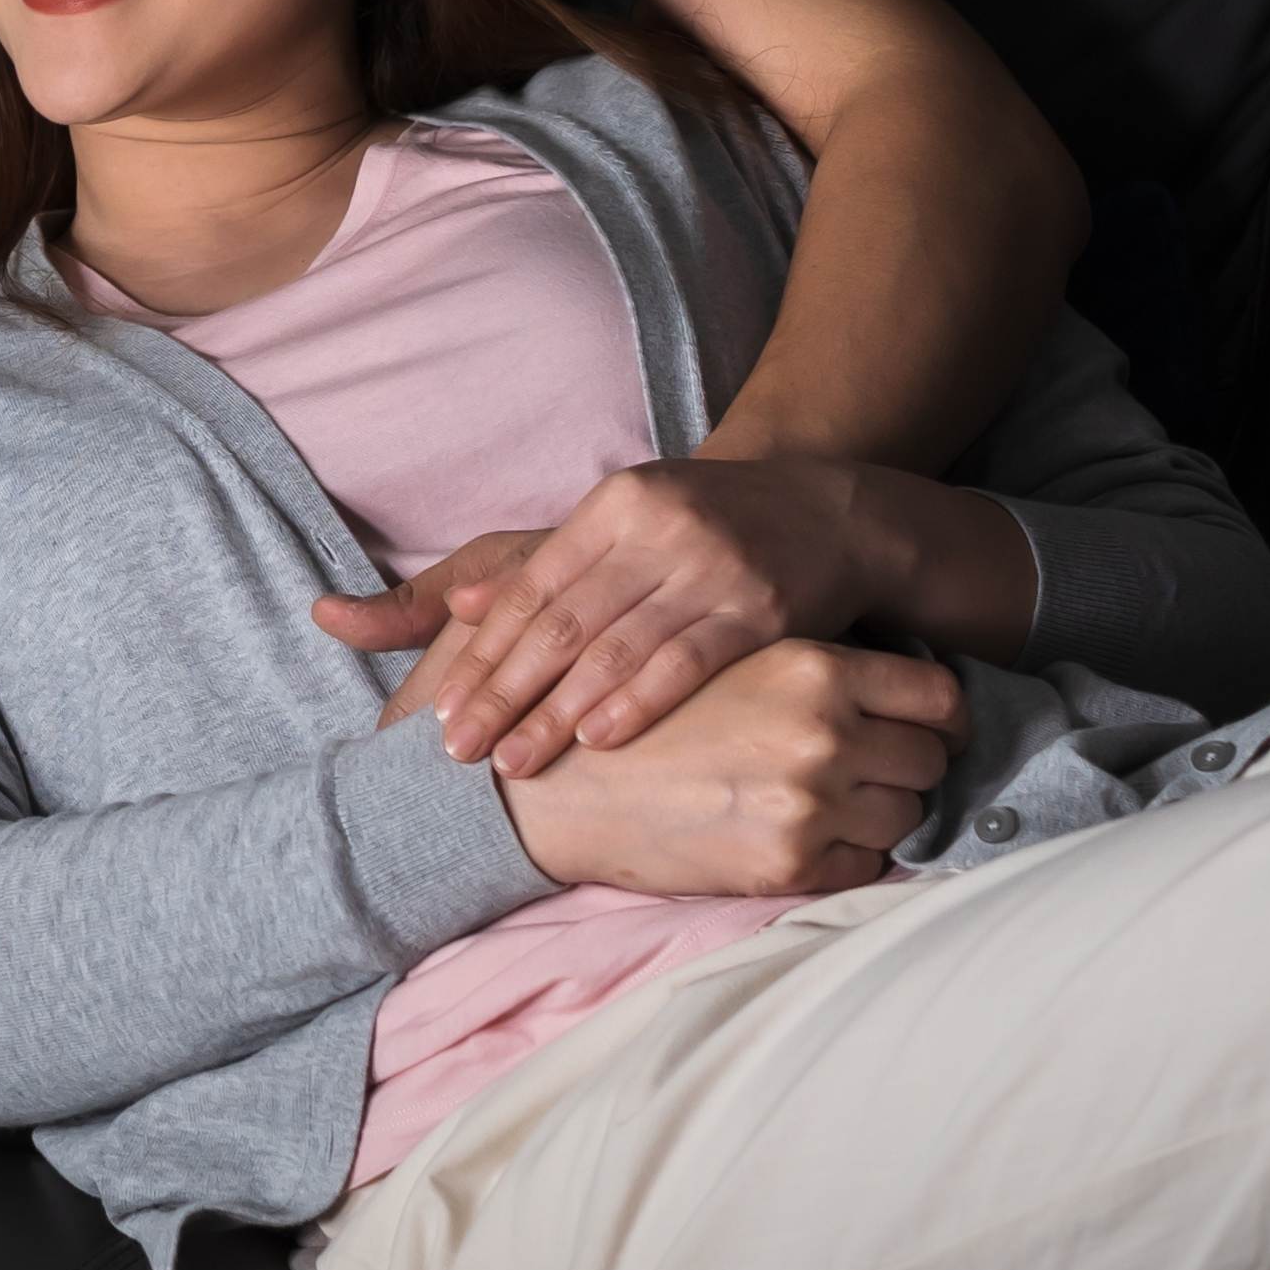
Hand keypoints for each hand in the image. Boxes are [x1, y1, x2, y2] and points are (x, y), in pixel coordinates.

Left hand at [321, 457, 899, 768]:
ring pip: (615, 648)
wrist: (828, 516)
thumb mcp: (624, 526)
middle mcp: (657, 529)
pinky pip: (687, 663)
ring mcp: (712, 567)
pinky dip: (637, 703)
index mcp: (613, 506)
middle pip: (561, 622)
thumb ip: (543, 566)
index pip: (531, 589)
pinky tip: (596, 740)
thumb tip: (458, 608)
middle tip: (458, 752)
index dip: (483, 653)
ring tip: (512, 764)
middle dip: (504, 693)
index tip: (441, 711)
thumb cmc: (705, 530)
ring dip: (556, 712)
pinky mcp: (762, 609)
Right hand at [492, 639, 963, 900]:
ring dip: (875, 814)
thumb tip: (902, 689)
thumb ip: (815, 667)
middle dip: (904, 767)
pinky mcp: (790, 865)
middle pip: (929, 759)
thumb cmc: (642, 714)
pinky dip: (846, 857)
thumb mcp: (729, 658)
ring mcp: (811, 804)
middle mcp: (824, 733)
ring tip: (822, 804)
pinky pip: (866, 867)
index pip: (939, 695)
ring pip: (904, 816)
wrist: (558, 784)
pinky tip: (800, 838)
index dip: (942, 717)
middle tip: (866, 770)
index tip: (928, 729)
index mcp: (813, 669)